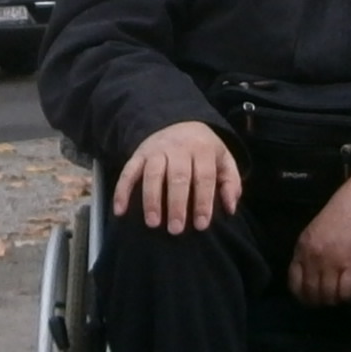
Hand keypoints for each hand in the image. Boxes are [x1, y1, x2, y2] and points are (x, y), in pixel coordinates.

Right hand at [114, 121, 241, 232]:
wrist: (179, 121)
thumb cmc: (203, 150)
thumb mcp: (223, 159)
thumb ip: (230, 182)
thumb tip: (230, 208)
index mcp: (202, 149)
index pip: (204, 177)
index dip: (203, 201)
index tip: (201, 225)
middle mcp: (178, 148)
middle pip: (177, 177)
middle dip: (176, 204)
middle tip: (176, 229)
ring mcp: (156, 150)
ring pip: (152, 174)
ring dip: (151, 199)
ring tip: (153, 223)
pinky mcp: (138, 154)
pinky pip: (128, 171)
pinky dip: (122, 190)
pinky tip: (120, 210)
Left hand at [288, 160, 350, 306]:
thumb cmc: (346, 207)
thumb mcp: (319, 228)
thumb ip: (313, 250)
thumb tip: (315, 276)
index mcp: (302, 246)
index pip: (294, 283)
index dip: (305, 296)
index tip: (316, 297)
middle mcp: (313, 256)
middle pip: (312, 294)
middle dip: (323, 301)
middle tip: (335, 296)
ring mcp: (331, 260)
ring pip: (329, 296)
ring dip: (338, 299)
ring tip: (346, 292)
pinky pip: (347, 292)